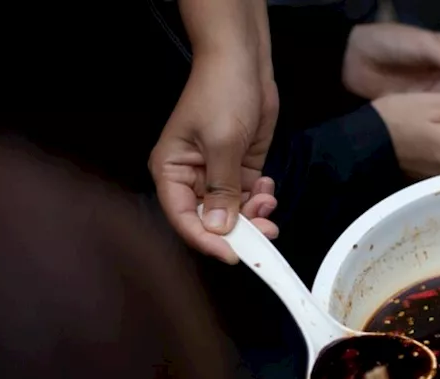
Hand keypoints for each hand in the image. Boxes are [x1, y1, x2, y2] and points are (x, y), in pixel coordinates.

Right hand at [149, 53, 279, 262]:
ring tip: (267, 201)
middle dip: (239, 229)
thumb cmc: (221, 92)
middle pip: (210, 220)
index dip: (206, 240)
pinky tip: (267, 187)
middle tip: (265, 232)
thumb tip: (217, 227)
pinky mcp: (240, 168)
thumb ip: (221, 189)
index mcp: (171, 170)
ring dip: (254, 214)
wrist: (243, 62)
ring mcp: (217, 174)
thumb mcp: (222, 143)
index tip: (232, 254)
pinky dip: (260, 199)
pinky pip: (248, 197)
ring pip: (233, 212)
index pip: (183, 218)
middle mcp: (191, 177)